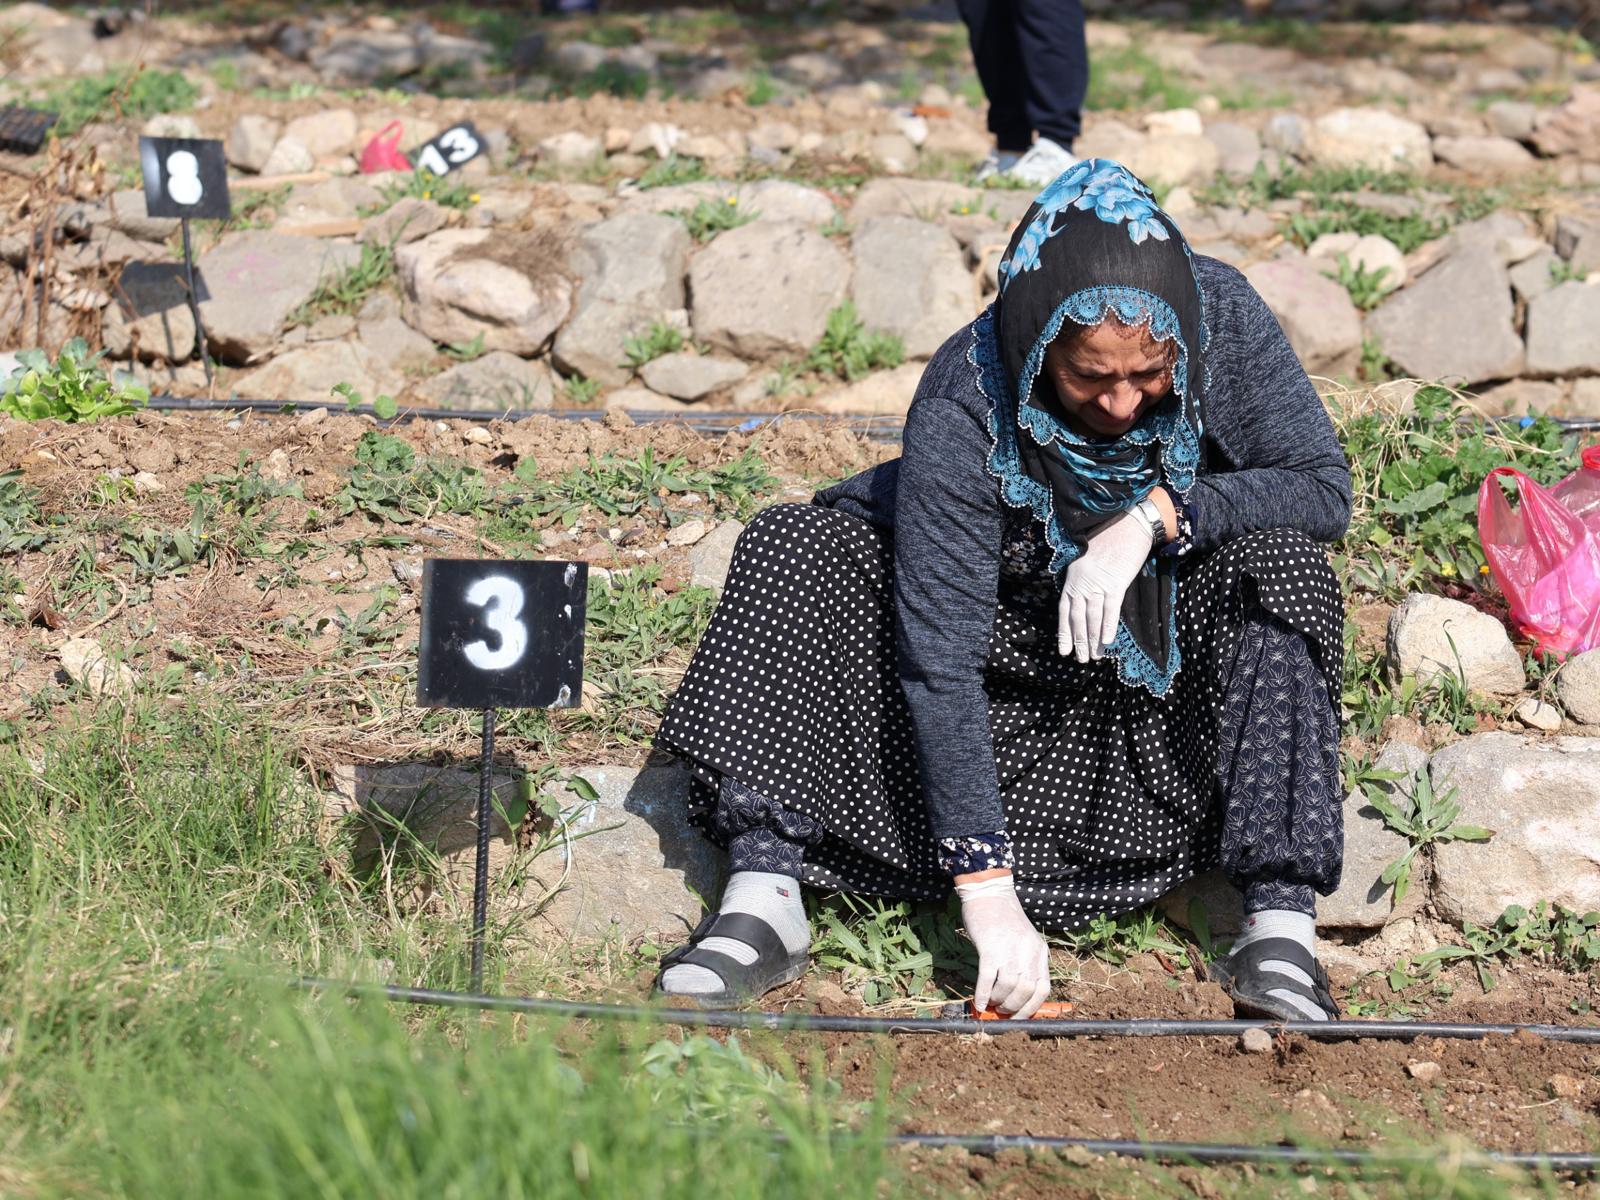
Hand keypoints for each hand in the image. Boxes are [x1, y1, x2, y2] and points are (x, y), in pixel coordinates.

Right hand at [956, 874, 1050, 1018]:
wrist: (989, 891)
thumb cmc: (1004, 918)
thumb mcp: (1024, 939)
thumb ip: (1024, 963)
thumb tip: (1016, 995)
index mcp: (1040, 950)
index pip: (1043, 989)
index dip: (1032, 1008)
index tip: (1020, 1017)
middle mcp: (1028, 951)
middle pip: (1026, 991)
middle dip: (1014, 1008)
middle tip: (1002, 1011)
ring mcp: (1009, 949)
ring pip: (1008, 988)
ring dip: (999, 1001)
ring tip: (991, 1003)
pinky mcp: (989, 947)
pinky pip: (987, 979)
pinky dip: (982, 995)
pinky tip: (977, 1002)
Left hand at [1057, 506, 1154, 662]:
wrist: (1127, 522)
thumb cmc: (1108, 539)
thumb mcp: (1086, 560)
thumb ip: (1083, 580)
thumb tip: (1084, 600)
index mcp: (1072, 578)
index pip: (1064, 611)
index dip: (1064, 632)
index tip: (1064, 650)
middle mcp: (1082, 583)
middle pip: (1078, 618)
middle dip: (1079, 641)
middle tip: (1081, 660)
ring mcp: (1098, 583)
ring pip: (1092, 617)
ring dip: (1092, 640)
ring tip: (1094, 657)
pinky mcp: (1116, 582)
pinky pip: (1110, 609)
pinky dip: (1108, 626)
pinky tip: (1106, 642)